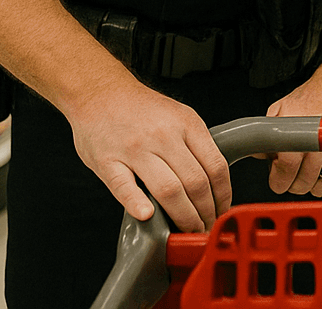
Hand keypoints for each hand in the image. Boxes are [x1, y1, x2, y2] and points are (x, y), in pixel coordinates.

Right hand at [69, 79, 230, 233]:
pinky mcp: (107, 161)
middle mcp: (164, 135)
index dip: (223, 195)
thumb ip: (195, 144)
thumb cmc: (140, 108)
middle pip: (195, 182)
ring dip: (182, 216)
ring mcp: (135, 149)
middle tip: (206, 228)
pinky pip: (124, 187)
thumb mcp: (179, 115)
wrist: (98, 91)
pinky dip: (137, 203)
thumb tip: (216, 179)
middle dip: (205, 212)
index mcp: (187, 124)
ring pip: (168, 189)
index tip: (223, 211)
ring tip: (187, 231)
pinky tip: (147, 216)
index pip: (216, 166)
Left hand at [266, 62, 321, 195]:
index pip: (288, 166)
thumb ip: (268, 132)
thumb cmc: (312, 96)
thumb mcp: (282, 108)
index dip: (280, 180)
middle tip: (294, 177)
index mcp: (299, 126)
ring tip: (312, 173)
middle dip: (296, 185)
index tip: (279, 181)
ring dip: (315, 186)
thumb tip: (259, 155)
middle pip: (306, 181)